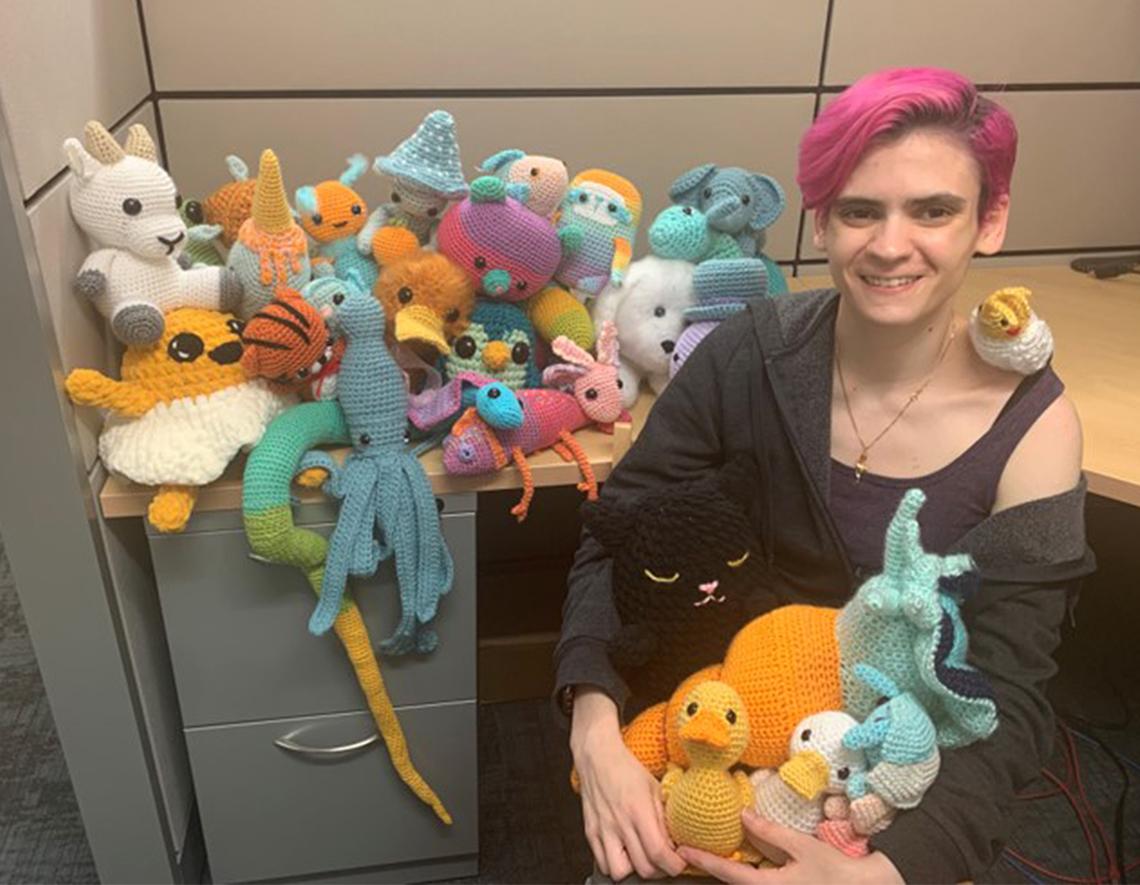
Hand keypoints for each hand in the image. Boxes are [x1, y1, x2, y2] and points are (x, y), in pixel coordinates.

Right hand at [570, 688, 685, 879]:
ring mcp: (603, 830)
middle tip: (664, 860)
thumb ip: (664, 817)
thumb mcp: (655, 789)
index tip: (680, 861)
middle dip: (659, 869)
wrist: (597, 757)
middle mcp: (619, 823)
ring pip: (619, 872)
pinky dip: (614, 865)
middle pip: (643, 867)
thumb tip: (675, 843)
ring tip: (641, 858)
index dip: (674, 864)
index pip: (658, 852)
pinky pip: (601, 863)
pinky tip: (624, 853)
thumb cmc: (627, 769)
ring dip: (634, 870)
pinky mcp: (590, 832)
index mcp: (638, 810)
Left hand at [678, 809, 903, 883]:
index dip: (704, 861)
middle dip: (710, 869)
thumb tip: (743, 814)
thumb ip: (770, 833)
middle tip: (688, 852)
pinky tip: (739, 863)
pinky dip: (743, 875)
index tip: (683, 852)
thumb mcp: (801, 847)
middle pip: (731, 884)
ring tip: (706, 855)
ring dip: (726, 872)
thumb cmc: (835, 871)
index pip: (729, 873)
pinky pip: (756, 884)